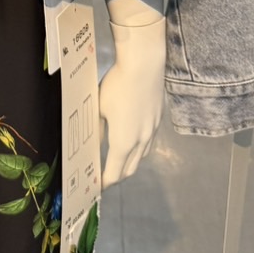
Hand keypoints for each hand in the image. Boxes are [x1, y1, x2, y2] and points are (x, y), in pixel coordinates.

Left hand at [98, 27, 165, 186]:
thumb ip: (98, 130)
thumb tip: (95, 143)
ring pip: (141, 156)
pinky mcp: (158, 119)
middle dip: (117, 176)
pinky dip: (139, 147)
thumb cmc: (117, 86)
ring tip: (118, 159)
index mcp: (123, 143)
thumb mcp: (99, 108)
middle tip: (104, 176)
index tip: (96, 186)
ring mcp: (152, 131)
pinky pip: (148, 141)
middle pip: (129, 169)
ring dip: (129, 162)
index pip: (114, 173)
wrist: (145, 66)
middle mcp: (141, 142)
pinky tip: (132, 137)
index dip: (104, 183)